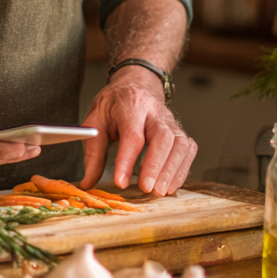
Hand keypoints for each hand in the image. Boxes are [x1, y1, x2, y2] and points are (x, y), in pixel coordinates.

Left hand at [80, 67, 196, 195]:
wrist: (134, 85)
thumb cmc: (114, 105)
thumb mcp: (95, 121)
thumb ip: (93, 153)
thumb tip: (88, 182)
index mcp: (130, 106)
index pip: (132, 134)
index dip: (127, 160)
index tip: (120, 182)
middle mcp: (155, 112)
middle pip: (162, 137)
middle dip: (155, 165)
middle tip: (146, 188)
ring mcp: (171, 121)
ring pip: (180, 143)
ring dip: (172, 170)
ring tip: (160, 191)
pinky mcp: (180, 131)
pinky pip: (188, 149)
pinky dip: (182, 169)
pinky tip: (171, 184)